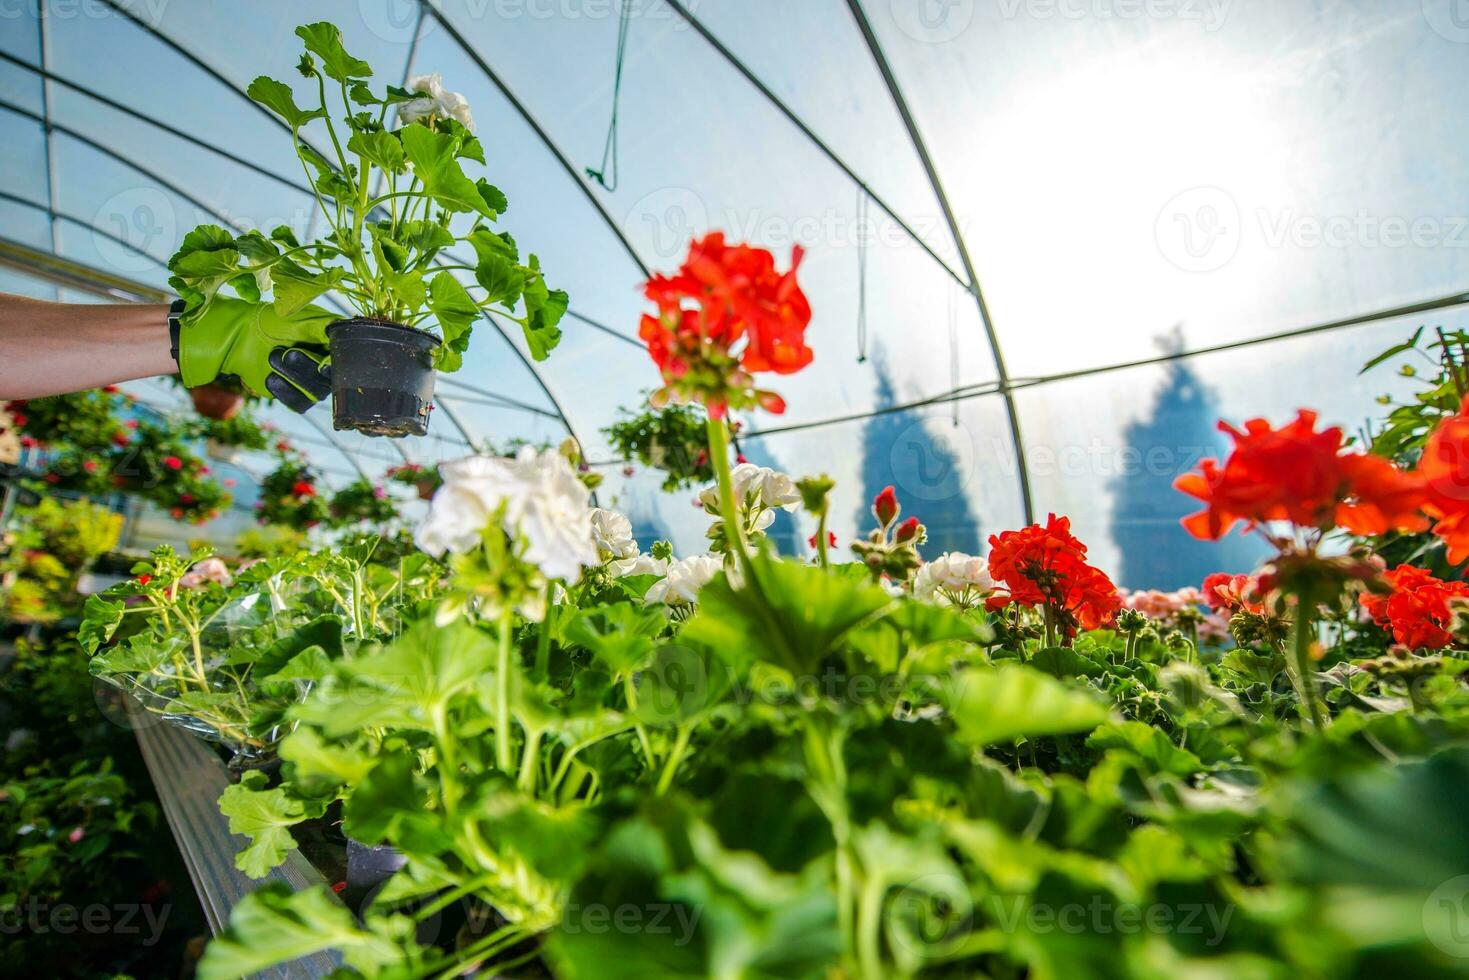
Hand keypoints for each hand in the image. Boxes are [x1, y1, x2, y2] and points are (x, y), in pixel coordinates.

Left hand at [176, 298, 335, 411]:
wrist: (238, 338)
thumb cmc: (270, 322)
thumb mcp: (301, 319)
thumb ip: (327, 328)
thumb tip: (349, 334)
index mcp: (333, 345)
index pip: (349, 361)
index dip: (339, 365)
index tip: (325, 362)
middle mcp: (326, 366)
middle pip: (331, 380)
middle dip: (305, 366)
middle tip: (285, 351)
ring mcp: (311, 383)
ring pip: (315, 393)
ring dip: (291, 376)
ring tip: (273, 357)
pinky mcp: (294, 396)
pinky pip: (299, 403)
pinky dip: (283, 389)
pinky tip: (270, 376)